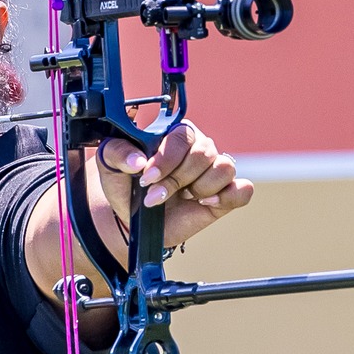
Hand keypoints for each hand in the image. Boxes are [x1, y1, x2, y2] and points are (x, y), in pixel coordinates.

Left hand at [94, 122, 253, 249]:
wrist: (132, 219)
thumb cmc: (125, 186)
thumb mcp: (110, 164)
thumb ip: (118, 152)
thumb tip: (138, 161)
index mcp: (176, 135)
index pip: (183, 137)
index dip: (167, 159)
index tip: (147, 177)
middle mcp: (200, 149)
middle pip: (204, 154)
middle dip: (177, 179)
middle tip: (155, 196)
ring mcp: (214, 173)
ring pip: (224, 169)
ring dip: (198, 189)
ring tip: (181, 198)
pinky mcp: (225, 196)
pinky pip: (242, 190)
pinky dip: (228, 196)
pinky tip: (205, 202)